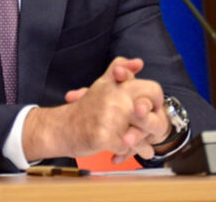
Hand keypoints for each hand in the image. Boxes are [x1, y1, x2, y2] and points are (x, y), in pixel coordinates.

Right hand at [22, 57, 169, 161]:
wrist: (59, 128)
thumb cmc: (84, 110)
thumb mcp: (103, 85)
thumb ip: (121, 71)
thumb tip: (140, 62)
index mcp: (115, 84)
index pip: (152, 89)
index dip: (155, 101)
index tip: (149, 109)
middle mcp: (114, 97)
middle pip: (149, 114)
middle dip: (151, 125)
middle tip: (150, 132)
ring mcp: (108, 117)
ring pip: (139, 134)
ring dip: (141, 143)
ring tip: (144, 148)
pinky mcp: (103, 136)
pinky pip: (126, 148)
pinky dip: (125, 153)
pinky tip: (121, 153)